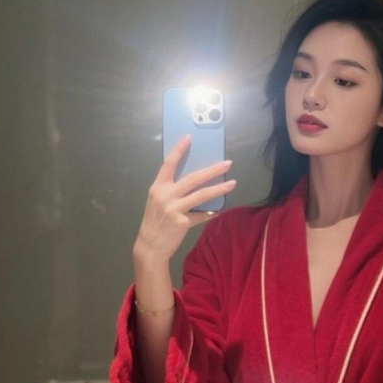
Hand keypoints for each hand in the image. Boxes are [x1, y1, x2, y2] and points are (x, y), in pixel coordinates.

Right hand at [134, 134, 236, 264]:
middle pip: (193, 178)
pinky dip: (211, 212)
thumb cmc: (155, 221)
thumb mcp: (157, 201)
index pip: (169, 164)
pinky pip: (202, 215)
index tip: (189, 137)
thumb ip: (171, 189)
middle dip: (212, 169)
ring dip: (219, 188)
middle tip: (228, 163)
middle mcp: (165, 195)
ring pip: (201, 195)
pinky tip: (220, 209)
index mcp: (158, 187)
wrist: (150, 246)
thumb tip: (195, 179)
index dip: (178, 150)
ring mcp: (174, 209)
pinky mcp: (182, 222)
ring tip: (232, 183)